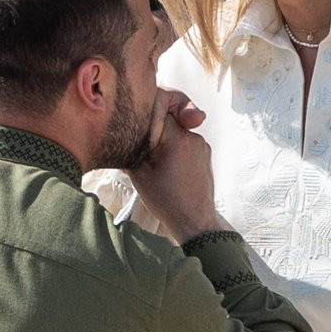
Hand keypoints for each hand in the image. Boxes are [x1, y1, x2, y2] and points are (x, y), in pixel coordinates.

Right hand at [128, 89, 216, 241]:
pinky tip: (169, 169)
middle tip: (145, 151)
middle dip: (154, 132)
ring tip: (158, 165)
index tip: (137, 130)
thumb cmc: (168, 202)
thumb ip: (133, 146)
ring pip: (176, 131)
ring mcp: (201, 146)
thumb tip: (125, 131)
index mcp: (176, 139)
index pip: (157, 111)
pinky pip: (185, 142)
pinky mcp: (205, 153)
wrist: (194, 221)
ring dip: (165, 141)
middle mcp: (193, 138)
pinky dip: (175, 150)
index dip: (144, 120)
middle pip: (167, 120)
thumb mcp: (139, 173)